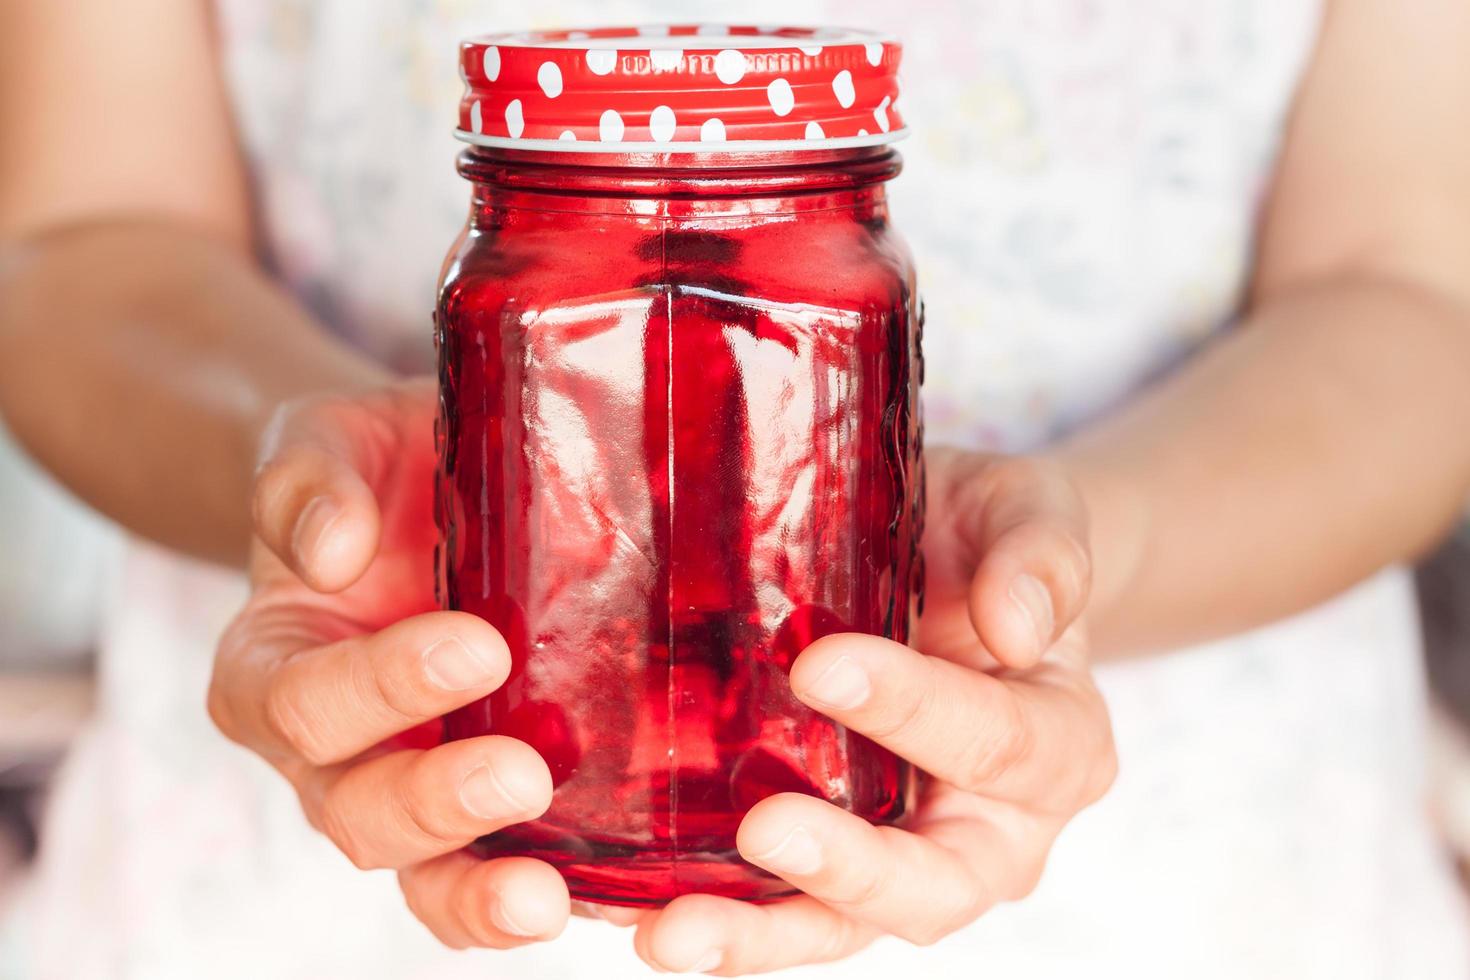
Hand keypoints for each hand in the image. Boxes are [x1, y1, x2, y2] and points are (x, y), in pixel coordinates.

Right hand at [207, 380, 573, 947]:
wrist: (423, 495)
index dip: (382, 687)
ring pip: (426, 875)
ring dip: (482, 892)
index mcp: (275, 668)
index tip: (478, 646)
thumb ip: (309, 481)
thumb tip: (333, 550)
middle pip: (358, 815)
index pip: (306, 702)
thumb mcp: (327, 440)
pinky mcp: (492, 802)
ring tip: (549, 896)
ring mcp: (414, 786)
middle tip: (523, 774)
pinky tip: (615, 896)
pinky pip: (508, 870)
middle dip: (437, 803)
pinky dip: (554, 891)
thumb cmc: (371, 471)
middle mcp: (332, 753)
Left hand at [625, 450, 1118, 973]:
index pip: (996, 743)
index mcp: (1061, 746)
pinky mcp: (835, 864)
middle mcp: (998, 829)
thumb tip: (1016, 627)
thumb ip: (1041, 555)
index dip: (913, 711)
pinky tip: (643, 912)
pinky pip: (786, 907)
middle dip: (847, 868)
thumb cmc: (986, 540)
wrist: (949, 566)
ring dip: (763, 933)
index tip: (817, 665)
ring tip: (674, 932)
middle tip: (763, 832)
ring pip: (849, 925)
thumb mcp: (1030, 513)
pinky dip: (726, 917)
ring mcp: (913, 858)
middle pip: (939, 884)